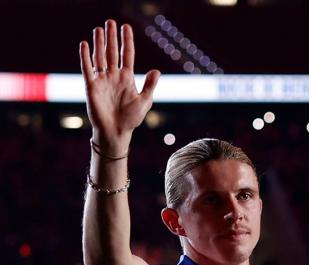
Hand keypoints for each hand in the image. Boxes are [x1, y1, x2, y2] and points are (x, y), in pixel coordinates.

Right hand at [79, 19, 159, 150]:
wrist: (116, 131)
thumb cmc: (132, 118)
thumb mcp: (144, 101)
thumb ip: (149, 85)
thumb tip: (156, 70)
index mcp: (127, 78)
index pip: (127, 55)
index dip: (127, 41)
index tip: (126, 27)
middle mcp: (114, 76)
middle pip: (112, 52)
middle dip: (111, 37)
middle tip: (110, 21)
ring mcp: (102, 80)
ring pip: (100, 57)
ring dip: (99, 43)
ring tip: (99, 29)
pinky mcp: (91, 86)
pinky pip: (87, 69)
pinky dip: (86, 57)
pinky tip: (85, 44)